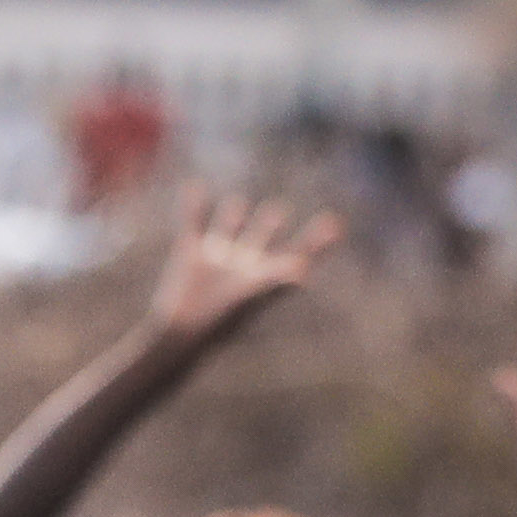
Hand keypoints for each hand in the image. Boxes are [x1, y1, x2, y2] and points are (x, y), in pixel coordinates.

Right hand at [145, 188, 338, 345]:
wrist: (181, 330)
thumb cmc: (221, 319)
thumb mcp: (251, 296)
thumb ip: (277, 281)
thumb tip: (303, 273)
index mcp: (265, 274)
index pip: (297, 251)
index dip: (316, 239)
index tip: (335, 223)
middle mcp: (242, 264)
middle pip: (260, 238)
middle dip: (269, 224)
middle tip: (278, 211)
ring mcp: (215, 257)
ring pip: (227, 228)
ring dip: (232, 215)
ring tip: (236, 203)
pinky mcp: (189, 252)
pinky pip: (193, 221)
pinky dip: (193, 204)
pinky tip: (193, 186)